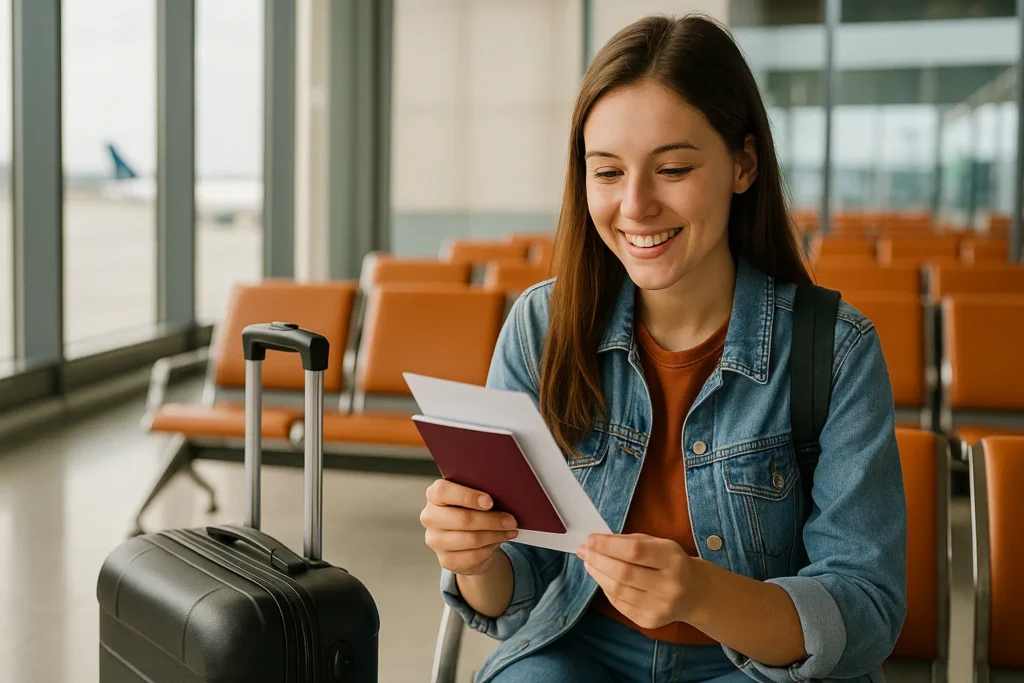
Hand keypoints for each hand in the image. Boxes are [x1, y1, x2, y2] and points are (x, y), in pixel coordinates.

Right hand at [420, 479, 518, 575]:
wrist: (467, 540)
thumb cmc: (472, 511)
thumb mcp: (474, 498)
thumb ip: (481, 494)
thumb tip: (504, 499)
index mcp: (434, 495)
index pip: (443, 491)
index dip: (467, 496)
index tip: (489, 501)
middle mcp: (430, 517)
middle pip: (462, 519)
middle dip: (491, 520)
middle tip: (511, 520)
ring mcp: (435, 541)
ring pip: (471, 539)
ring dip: (495, 535)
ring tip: (510, 531)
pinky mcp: (445, 560)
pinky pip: (473, 556)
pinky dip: (490, 549)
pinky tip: (498, 541)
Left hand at [578, 533, 699, 629]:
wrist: (695, 593)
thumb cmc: (671, 562)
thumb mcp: (658, 544)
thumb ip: (629, 541)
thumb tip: (596, 542)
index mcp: (673, 560)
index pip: (635, 551)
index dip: (608, 545)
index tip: (590, 539)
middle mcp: (669, 586)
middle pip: (623, 573)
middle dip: (598, 560)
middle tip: (583, 550)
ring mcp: (660, 607)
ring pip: (618, 591)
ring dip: (598, 574)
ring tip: (589, 563)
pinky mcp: (650, 622)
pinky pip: (620, 604)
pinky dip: (607, 589)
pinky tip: (602, 578)